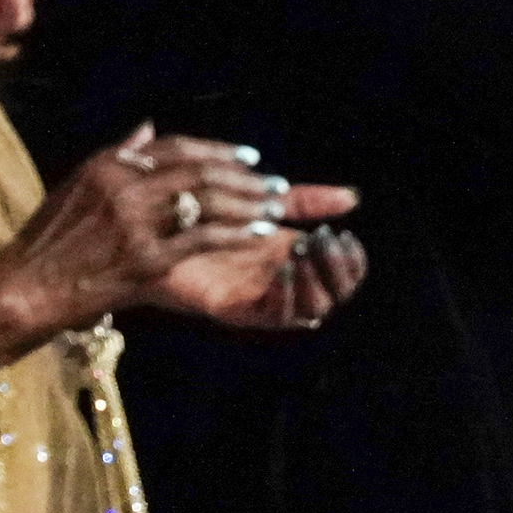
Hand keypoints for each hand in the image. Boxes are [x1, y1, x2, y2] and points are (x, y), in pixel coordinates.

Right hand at [0, 126, 358, 332]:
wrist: (25, 288)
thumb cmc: (51, 240)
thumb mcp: (78, 185)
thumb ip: (119, 155)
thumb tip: (149, 126)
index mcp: (109, 164)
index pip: (176, 147)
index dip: (218, 150)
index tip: (250, 156)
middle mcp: (123, 186)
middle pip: (199, 171)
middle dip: (244, 176)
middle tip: (276, 183)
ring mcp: (135, 222)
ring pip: (207, 201)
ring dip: (250, 202)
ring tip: (276, 205)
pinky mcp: (145, 258)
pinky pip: (204, 237)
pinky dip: (237, 232)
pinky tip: (258, 233)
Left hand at [150, 222, 369, 330]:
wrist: (158, 227)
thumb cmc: (210, 216)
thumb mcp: (265, 204)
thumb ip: (306, 202)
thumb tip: (352, 197)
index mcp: (299, 263)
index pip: (346, 277)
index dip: (353, 261)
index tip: (343, 233)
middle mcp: (286, 287)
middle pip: (335, 297)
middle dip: (337, 270)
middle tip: (323, 240)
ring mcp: (262, 301)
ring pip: (310, 311)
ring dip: (314, 282)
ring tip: (302, 250)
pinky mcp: (235, 309)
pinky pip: (272, 316)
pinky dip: (285, 295)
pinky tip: (283, 267)